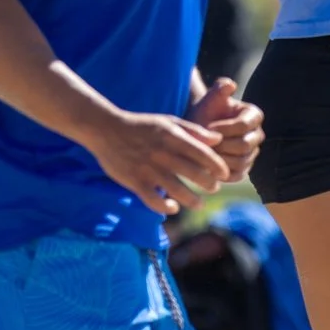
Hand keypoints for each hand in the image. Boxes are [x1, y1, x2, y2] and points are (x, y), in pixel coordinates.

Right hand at [87, 109, 232, 216]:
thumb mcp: (168, 122)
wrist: (106, 130)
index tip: (223, 174)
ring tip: (199, 203)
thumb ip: (194, 131)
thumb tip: (218, 140)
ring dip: (192, 200)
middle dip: (209, 184)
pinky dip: (166, 207)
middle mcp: (163, 154)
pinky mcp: (135, 182)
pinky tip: (173, 207)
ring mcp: (148, 169)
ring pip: (177, 190)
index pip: (203, 154)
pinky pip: (154, 200)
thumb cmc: (141, 126)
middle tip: (213, 188)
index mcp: (173, 137)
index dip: (217, 166)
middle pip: (194, 173)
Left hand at [191, 78, 264, 183]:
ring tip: (205, 155)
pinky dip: (223, 173)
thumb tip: (229, 85)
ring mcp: (252, 153)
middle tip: (205, 145)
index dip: (225, 128)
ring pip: (242, 162)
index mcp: (254, 115)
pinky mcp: (244, 169)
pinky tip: (208, 167)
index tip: (207, 128)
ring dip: (222, 160)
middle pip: (245, 146)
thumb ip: (219, 89)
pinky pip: (238, 174)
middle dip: (223, 146)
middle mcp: (257, 134)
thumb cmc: (204, 111)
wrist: (197, 130)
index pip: (244, 125)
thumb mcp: (209, 98)